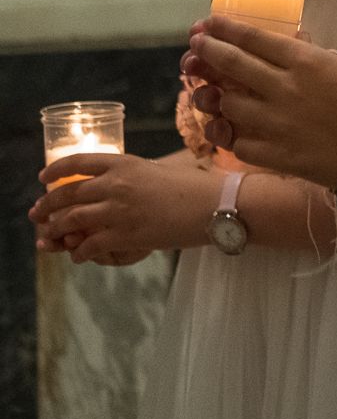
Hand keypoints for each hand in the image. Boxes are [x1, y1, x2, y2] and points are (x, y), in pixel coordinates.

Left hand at [30, 153, 217, 262]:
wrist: (217, 205)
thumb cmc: (196, 186)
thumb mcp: (160, 171)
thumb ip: (134, 176)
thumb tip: (118, 185)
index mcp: (124, 163)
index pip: (77, 162)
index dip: (55, 171)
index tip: (43, 178)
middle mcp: (115, 184)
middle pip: (66, 194)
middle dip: (46, 206)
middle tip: (37, 214)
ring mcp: (118, 211)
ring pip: (70, 221)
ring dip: (55, 231)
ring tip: (50, 239)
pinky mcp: (125, 235)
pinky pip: (89, 246)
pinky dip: (80, 252)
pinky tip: (80, 255)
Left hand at [183, 15, 336, 189]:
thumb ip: (313, 60)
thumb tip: (290, 49)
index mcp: (307, 61)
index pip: (254, 38)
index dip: (226, 29)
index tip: (208, 25)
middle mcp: (284, 87)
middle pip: (231, 65)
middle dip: (207, 52)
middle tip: (195, 47)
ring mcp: (276, 123)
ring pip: (226, 104)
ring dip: (211, 95)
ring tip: (205, 92)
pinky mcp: (276, 156)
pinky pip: (237, 143)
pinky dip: (228, 134)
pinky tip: (226, 129)